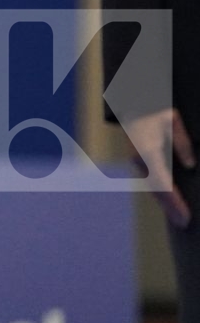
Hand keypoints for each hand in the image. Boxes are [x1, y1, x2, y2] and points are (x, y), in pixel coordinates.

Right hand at [125, 106, 195, 228]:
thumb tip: (190, 165)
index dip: (175, 204)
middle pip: (156, 190)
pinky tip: (166, 197)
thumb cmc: (153, 108)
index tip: (185, 218)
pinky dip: (159, 191)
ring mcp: (136, 159)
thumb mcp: (172, 120)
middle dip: (170, 208)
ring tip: (176, 215)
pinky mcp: (137, 157)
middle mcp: (140, 159)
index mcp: (149, 152)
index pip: (164, 184)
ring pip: (151, 185)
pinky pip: (149, 178)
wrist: (131, 99)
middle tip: (183, 223)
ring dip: (164, 202)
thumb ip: (181, 143)